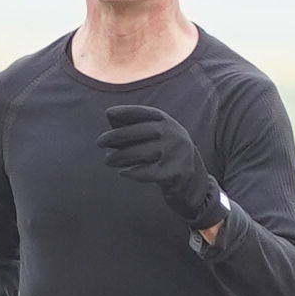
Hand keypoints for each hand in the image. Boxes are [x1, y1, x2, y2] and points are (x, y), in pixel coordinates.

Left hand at [103, 101, 222, 233]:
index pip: (146, 113)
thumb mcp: (161, 139)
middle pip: (140, 131)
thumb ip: (139, 130)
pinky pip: (147, 172)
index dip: (127, 111)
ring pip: (141, 152)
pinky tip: (123, 172)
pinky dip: (132, 172)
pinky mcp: (174, 173)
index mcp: (170, 124)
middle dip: (117, 136)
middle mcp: (174, 135)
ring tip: (108, 160)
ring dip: (120, 156)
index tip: (109, 113)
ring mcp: (175, 154)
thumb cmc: (169, 157)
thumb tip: (111, 121)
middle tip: (99, 142)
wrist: (195, 184)